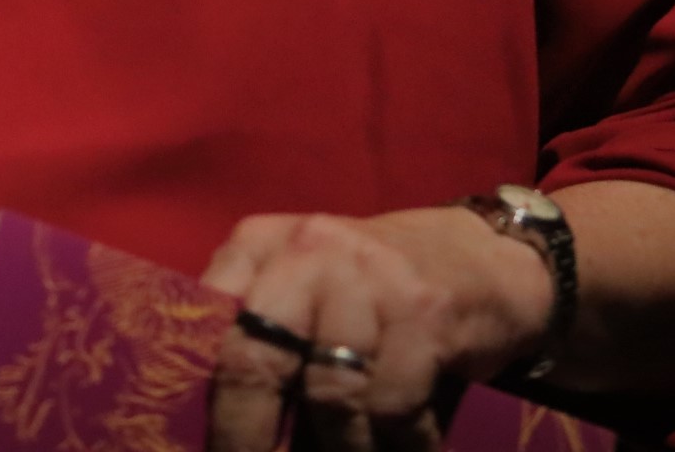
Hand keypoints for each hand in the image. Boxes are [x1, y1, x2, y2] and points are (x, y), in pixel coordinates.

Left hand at [202, 207, 554, 451]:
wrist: (485, 255)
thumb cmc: (376, 288)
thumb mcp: (305, 284)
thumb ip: (257, 329)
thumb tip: (208, 416)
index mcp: (262, 244)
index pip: (206, 322)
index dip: (197, 394)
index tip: (188, 447)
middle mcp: (308, 251)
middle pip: (252, 362)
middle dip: (244, 438)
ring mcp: (368, 279)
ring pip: (329, 397)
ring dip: (341, 449)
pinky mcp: (424, 313)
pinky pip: (392, 408)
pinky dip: (399, 443)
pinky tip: (408, 444)